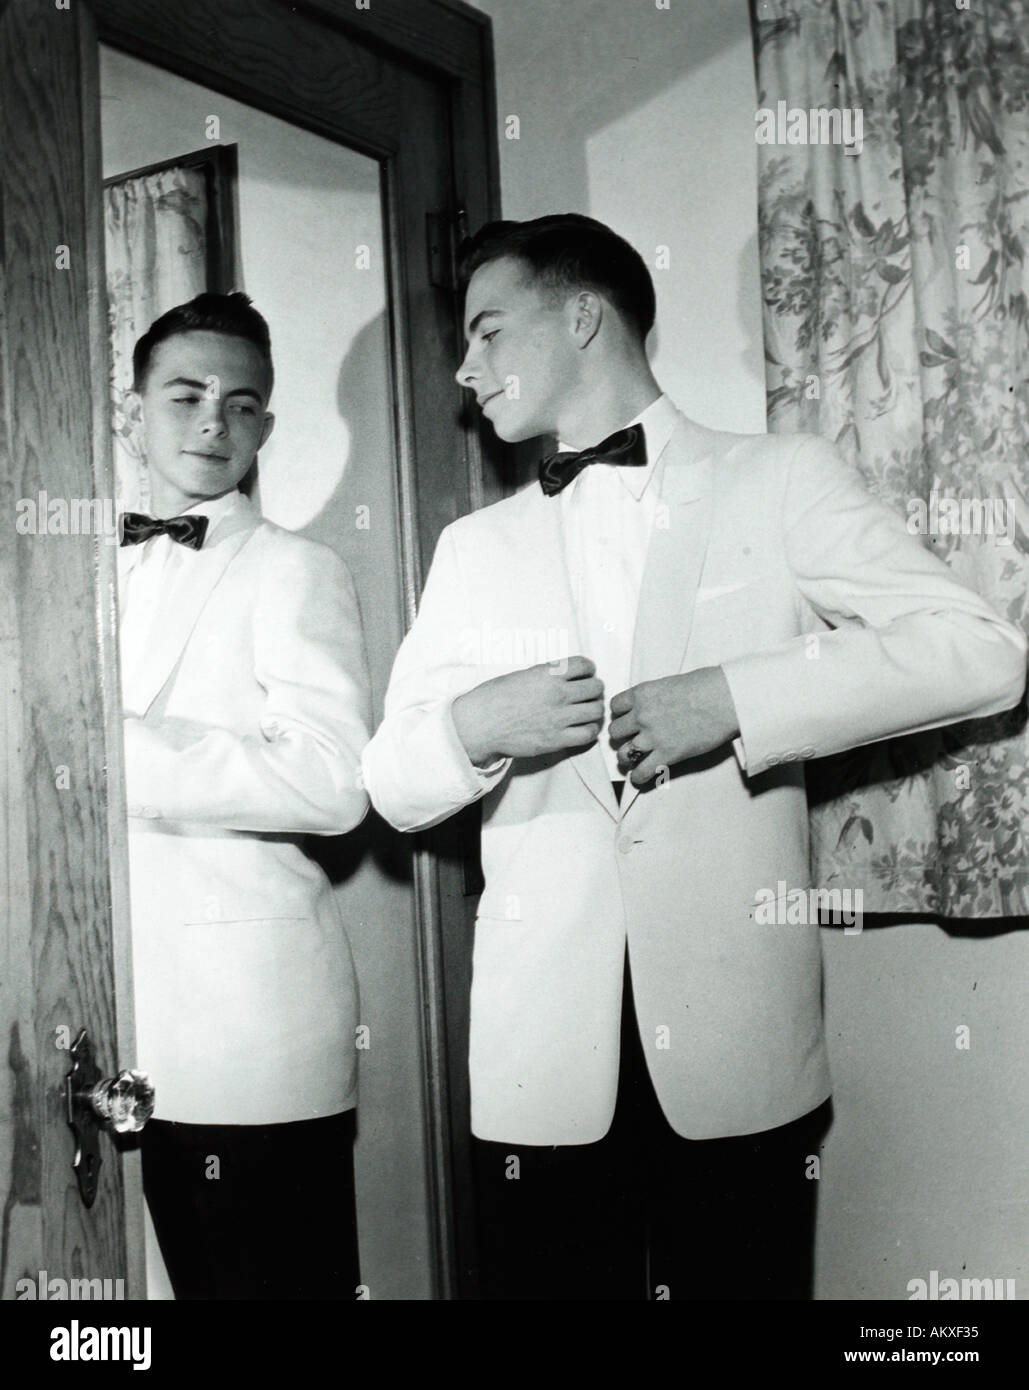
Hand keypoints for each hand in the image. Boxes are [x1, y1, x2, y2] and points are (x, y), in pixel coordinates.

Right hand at [452, 656, 604, 765]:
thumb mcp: (521, 676)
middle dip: (594, 689)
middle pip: (596, 687)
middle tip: (587, 695)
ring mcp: (559, 718)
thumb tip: (564, 676)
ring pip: (596, 710)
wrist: (479, 725)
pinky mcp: (557, 740)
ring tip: (586, 712)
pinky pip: (588, 734)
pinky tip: (582, 728)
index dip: (588, 669)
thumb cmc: (494, 698)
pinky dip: (590, 730)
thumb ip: (546, 675)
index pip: (584, 665)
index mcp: (548, 674)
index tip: (585, 675)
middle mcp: (557, 694)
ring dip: (594, 710)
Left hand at [609, 666, 739, 785]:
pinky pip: (641, 772)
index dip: (621, 714)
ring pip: (623, 754)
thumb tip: (653, 706)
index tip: (627, 719)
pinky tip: (640, 776)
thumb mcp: (670, 683)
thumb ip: (655, 696)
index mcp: (642, 694)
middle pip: (615, 732)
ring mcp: (653, 736)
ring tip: (633, 759)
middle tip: (631, 739)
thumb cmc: (706, 686)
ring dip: (627, 757)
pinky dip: (638, 776)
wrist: (726, 698)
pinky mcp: (667, 754)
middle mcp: (642, 715)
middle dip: (623, 736)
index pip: (615, 707)